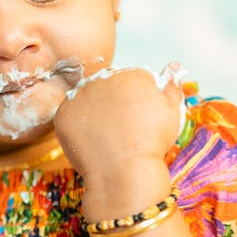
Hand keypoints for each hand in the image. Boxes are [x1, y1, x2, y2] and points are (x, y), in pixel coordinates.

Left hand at [54, 66, 182, 187]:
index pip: (131, 81)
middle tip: (122, 130)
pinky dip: (78, 127)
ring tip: (107, 136)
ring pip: (87, 100)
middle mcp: (102, 79)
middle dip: (114, 104)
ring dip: (95, 113)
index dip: (136, 102)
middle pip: (107, 88)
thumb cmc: (152, 143)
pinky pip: (70, 116)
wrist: (125, 170)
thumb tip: (173, 65)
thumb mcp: (172, 111)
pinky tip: (91, 140)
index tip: (139, 120)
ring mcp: (80, 95)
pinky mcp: (63, 113)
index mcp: (130, 75)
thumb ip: (172, 85)